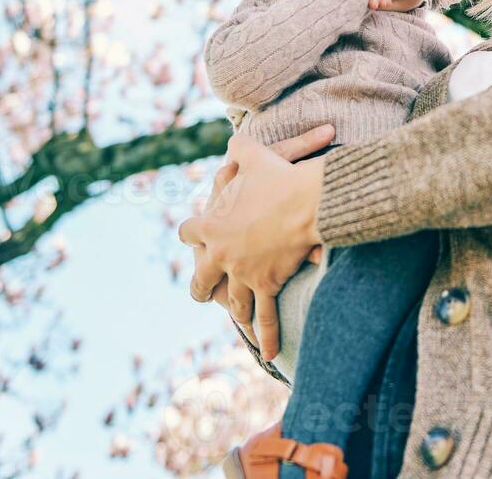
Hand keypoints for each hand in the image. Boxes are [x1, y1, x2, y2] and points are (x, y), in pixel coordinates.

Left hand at [178, 125, 331, 360]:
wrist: (303, 203)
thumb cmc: (277, 178)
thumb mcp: (252, 155)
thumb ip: (240, 149)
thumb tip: (235, 138)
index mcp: (210, 225)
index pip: (188, 233)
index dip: (191, 235)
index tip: (192, 236)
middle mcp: (220, 254)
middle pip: (200, 278)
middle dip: (201, 285)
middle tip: (202, 291)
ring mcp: (242, 274)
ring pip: (231, 301)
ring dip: (232, 311)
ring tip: (235, 322)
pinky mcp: (266, 285)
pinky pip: (265, 315)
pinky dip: (266, 335)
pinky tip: (267, 353)